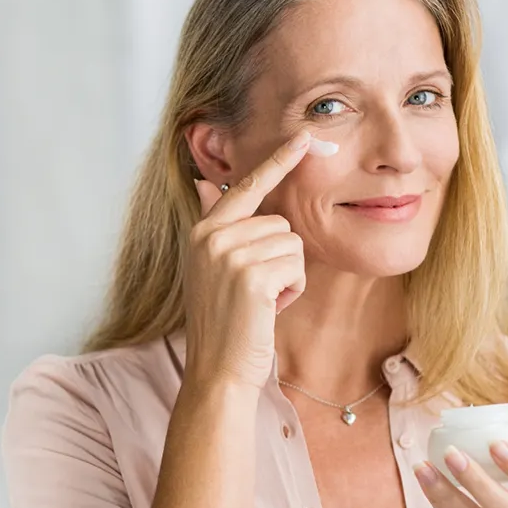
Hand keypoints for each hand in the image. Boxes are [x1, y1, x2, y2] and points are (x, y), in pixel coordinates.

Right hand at [184, 131, 311, 389]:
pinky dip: (292, 290)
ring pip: (292, 243)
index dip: (277, 161)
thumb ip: (214, 223)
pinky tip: (269, 309)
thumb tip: (204, 182)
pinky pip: (296, 265)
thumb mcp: (211, 267)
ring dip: (288, 275)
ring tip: (261, 301)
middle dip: (281, 257)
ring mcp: (229, 254)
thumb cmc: (223, 322)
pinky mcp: (251, 275)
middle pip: (280, 222)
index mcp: (203, 231)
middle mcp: (211, 236)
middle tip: (257, 292)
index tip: (304, 137)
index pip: (246, 186)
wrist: (217, 370)